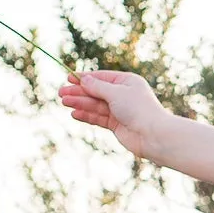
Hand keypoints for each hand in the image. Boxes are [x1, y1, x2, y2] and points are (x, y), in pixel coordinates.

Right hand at [58, 69, 172, 161]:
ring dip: (80, 103)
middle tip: (61, 93)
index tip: (69, 78)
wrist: (152, 135)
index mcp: (126, 82)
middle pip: (96, 91)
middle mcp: (123, 95)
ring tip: (64, 102)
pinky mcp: (117, 125)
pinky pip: (98, 118)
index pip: (101, 77)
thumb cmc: (138, 109)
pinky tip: (74, 114)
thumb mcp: (115, 93)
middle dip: (79, 92)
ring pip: (96, 105)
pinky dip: (87, 115)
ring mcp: (119, 110)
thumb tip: (83, 79)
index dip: (84, 78)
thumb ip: (97, 87)